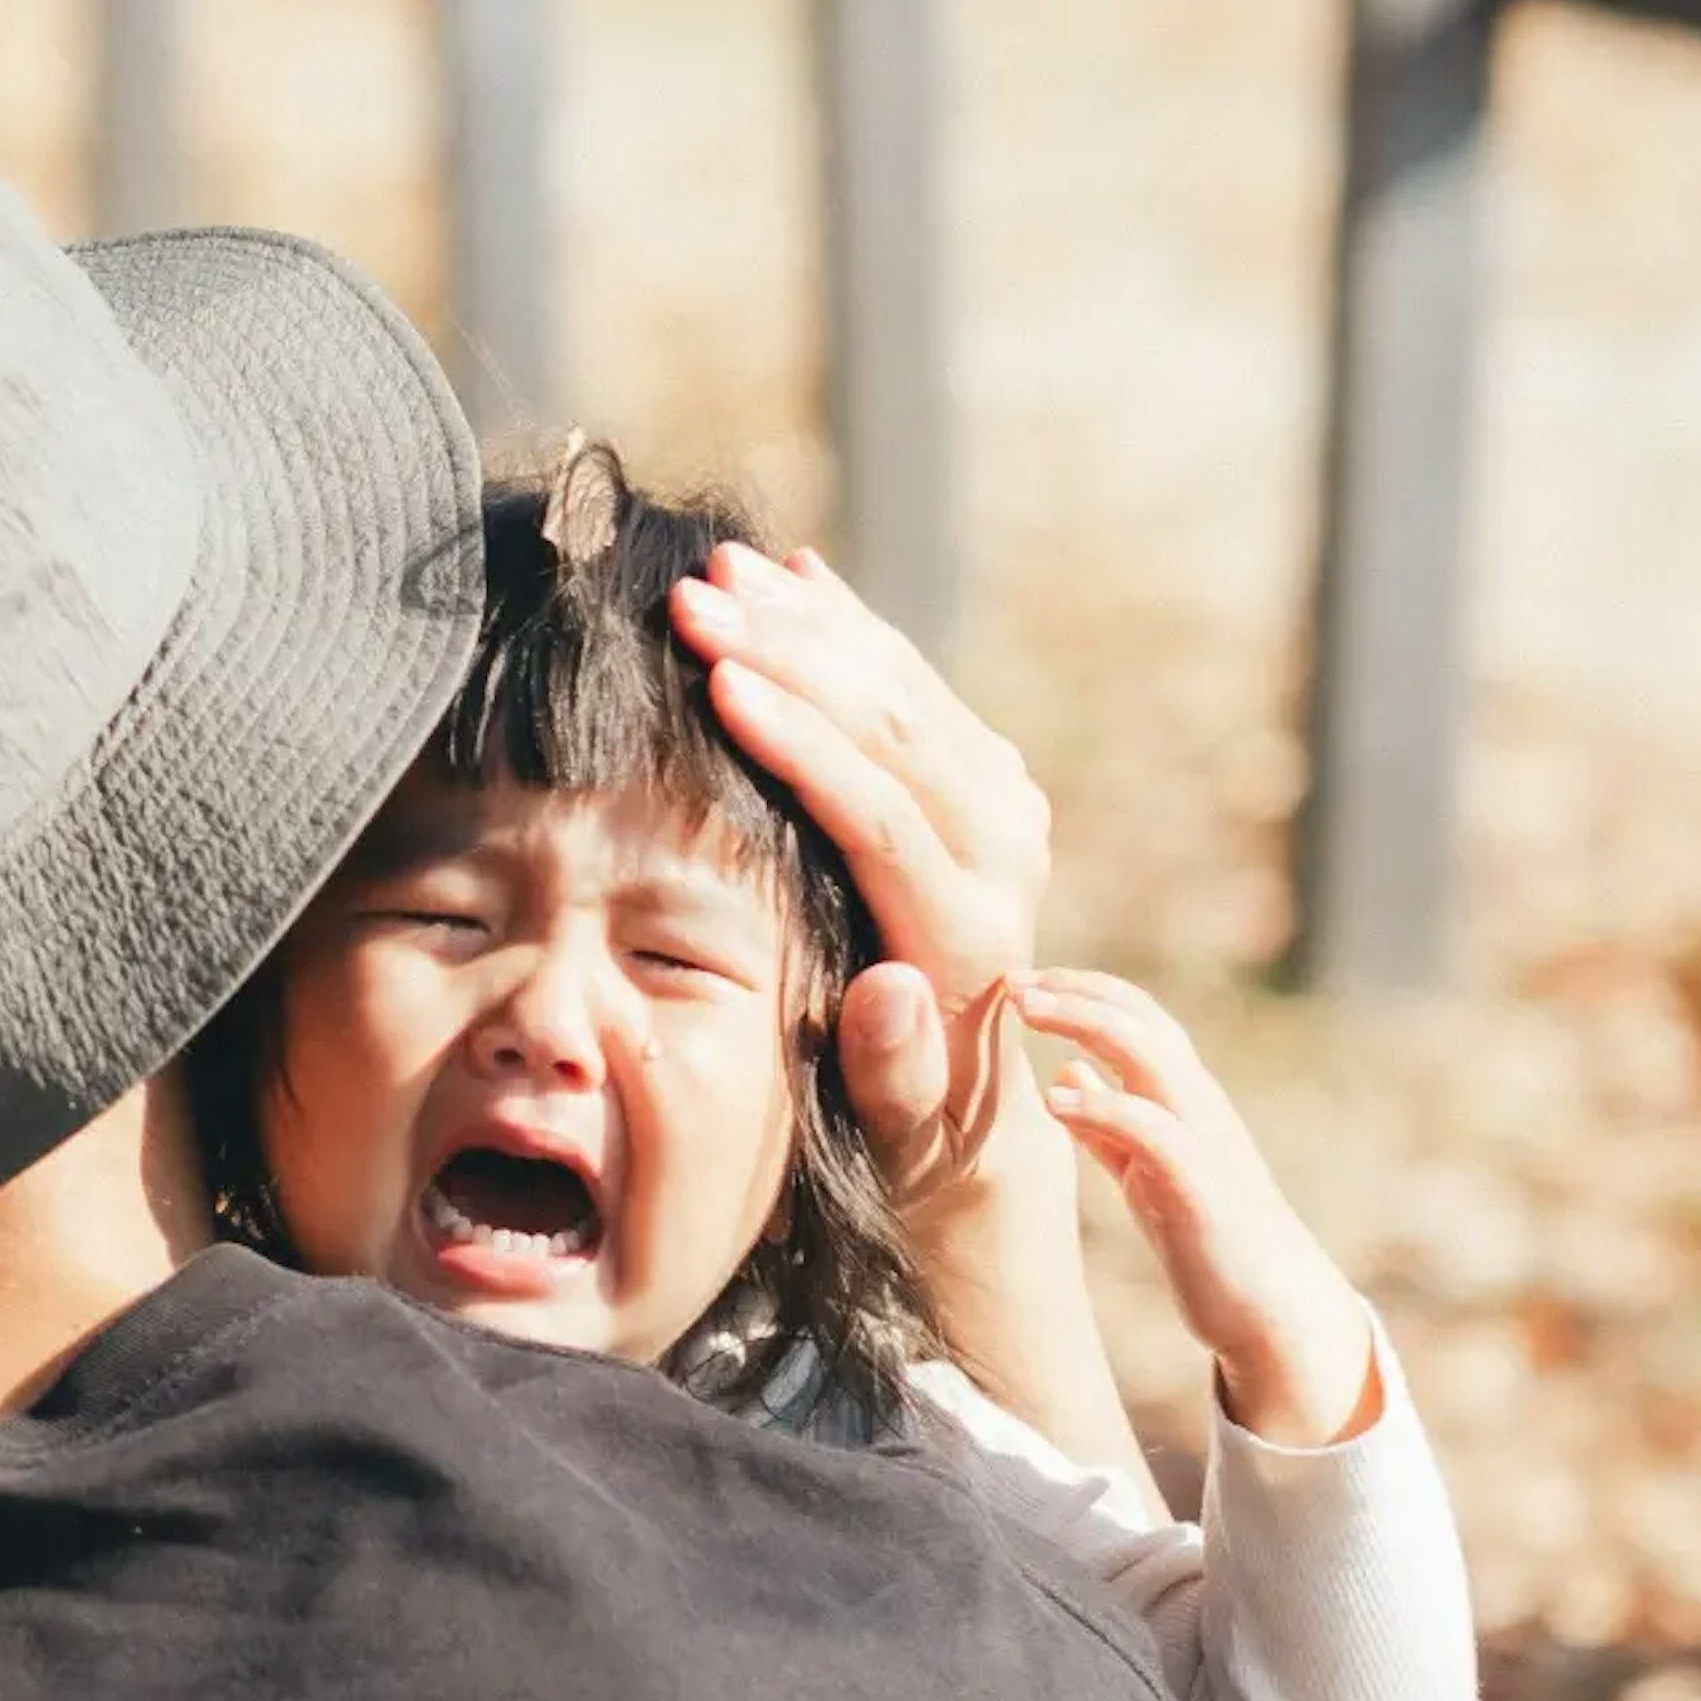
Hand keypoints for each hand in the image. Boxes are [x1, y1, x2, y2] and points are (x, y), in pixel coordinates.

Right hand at [663, 542, 1053, 1209]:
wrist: (978, 1106)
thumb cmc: (904, 1128)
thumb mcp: (895, 1128)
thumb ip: (895, 1067)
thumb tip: (893, 990)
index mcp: (971, 934)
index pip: (879, 811)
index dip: (798, 739)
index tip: (718, 677)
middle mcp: (1005, 856)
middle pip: (892, 731)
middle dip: (789, 653)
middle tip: (695, 598)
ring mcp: (1004, 811)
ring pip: (904, 690)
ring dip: (811, 624)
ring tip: (723, 571)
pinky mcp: (991, 784)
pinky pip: (916, 687)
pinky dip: (852, 630)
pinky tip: (796, 574)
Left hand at [1011, 976, 1379, 1448]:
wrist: (1272, 1306)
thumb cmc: (1208, 1239)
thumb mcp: (1146, 1171)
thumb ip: (1109, 1126)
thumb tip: (1067, 1077)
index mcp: (1185, 1099)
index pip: (1138, 1017)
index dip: (1081, 990)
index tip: (1022, 982)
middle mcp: (1199, 1105)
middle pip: (1142, 1019)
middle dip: (1078, 990)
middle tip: (1015, 980)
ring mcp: (1204, 1140)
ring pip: (1152, 1054)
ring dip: (1086, 1022)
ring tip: (1028, 1010)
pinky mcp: (1199, 1185)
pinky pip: (1152, 1129)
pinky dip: (1104, 1106)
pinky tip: (1056, 1098)